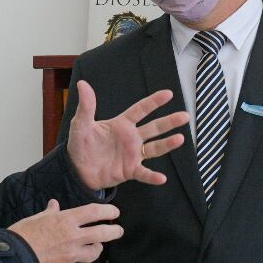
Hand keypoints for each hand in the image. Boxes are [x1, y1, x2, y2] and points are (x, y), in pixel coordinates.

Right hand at [7, 200, 121, 262]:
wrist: (13, 260)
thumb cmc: (21, 236)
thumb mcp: (35, 219)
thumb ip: (49, 213)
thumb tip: (54, 205)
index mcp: (65, 220)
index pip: (94, 212)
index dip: (108, 211)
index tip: (115, 213)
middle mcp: (73, 237)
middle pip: (102, 233)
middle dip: (114, 231)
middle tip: (118, 230)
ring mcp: (71, 255)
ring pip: (94, 253)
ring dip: (96, 249)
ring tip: (96, 247)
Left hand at [66, 82, 190, 191]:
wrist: (77, 169)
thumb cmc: (81, 144)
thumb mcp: (81, 124)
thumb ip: (86, 106)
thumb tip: (82, 84)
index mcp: (122, 124)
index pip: (140, 110)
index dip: (154, 102)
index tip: (168, 94)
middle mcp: (131, 138)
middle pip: (154, 128)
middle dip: (169, 122)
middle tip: (185, 116)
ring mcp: (132, 154)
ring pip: (154, 148)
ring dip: (167, 144)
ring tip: (180, 139)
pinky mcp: (129, 170)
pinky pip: (143, 173)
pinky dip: (152, 176)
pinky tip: (161, 178)